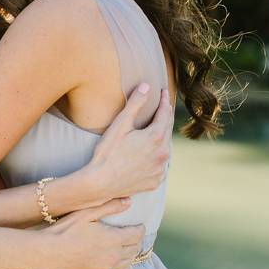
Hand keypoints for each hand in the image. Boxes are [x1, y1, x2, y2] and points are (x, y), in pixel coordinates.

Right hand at [45, 198, 144, 268]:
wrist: (49, 252)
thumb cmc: (65, 230)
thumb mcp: (86, 213)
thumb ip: (109, 206)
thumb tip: (129, 202)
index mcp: (113, 238)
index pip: (137, 235)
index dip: (140, 229)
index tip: (138, 226)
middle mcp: (114, 256)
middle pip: (135, 248)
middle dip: (135, 240)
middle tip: (132, 235)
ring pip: (129, 262)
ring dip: (130, 254)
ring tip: (125, 247)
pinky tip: (118, 263)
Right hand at [87, 85, 172, 203]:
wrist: (100, 183)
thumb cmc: (107, 152)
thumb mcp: (120, 125)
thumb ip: (135, 104)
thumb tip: (147, 85)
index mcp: (156, 137)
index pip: (165, 114)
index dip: (164, 101)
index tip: (165, 92)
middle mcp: (163, 154)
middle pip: (168, 130)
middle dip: (166, 117)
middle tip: (165, 107)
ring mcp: (160, 169)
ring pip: (166, 149)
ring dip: (163, 138)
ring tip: (159, 130)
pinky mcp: (155, 181)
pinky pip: (161, 165)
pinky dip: (158, 157)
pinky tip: (152, 154)